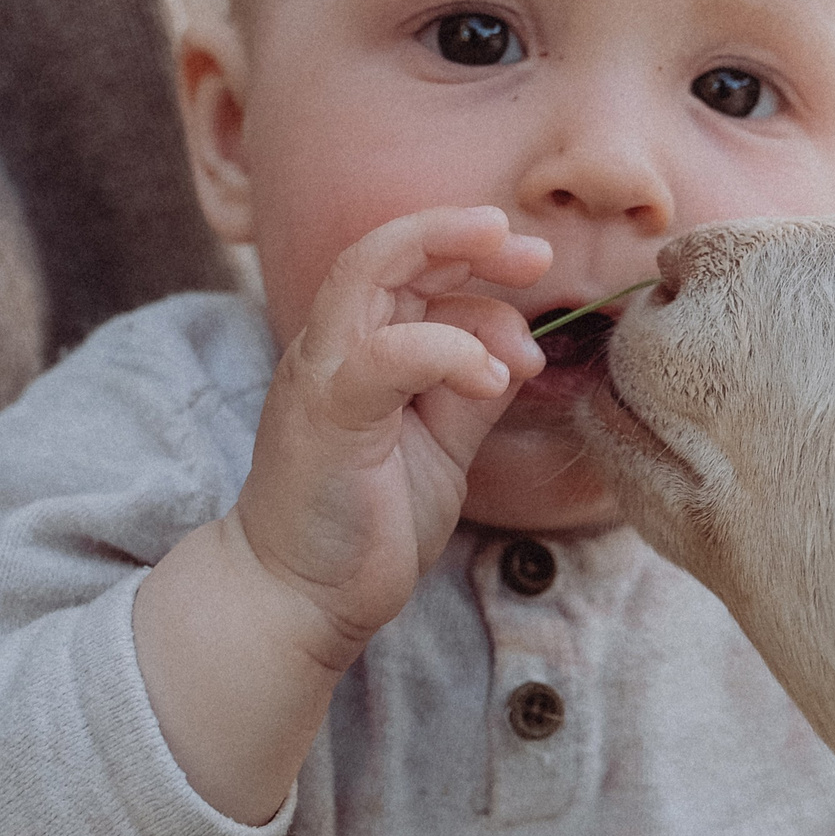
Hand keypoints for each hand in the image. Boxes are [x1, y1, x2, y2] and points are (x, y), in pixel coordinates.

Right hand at [229, 206, 549, 667]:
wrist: (298, 599)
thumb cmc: (367, 521)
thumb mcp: (441, 445)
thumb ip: (470, 390)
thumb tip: (521, 346)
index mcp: (354, 346)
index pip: (403, 264)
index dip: (465, 248)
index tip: (529, 259)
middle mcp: (330, 345)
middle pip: (387, 248)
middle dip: (464, 235)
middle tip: (536, 255)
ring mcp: (322, 373)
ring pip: (373, 272)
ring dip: (453, 265)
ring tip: (524, 307)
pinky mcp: (328, 413)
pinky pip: (387, 352)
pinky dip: (450, 349)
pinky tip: (493, 379)